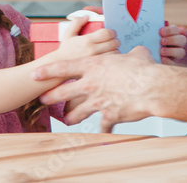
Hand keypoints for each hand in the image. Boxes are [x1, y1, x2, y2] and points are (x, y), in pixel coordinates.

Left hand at [34, 46, 159, 132]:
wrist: (152, 88)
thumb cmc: (144, 69)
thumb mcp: (135, 55)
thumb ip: (130, 55)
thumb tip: (136, 53)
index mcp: (94, 66)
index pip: (63, 68)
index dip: (47, 71)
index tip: (35, 74)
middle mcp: (91, 84)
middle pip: (63, 92)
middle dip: (51, 97)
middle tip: (42, 100)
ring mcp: (98, 102)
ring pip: (77, 112)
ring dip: (71, 117)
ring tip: (66, 120)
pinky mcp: (109, 115)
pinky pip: (103, 125)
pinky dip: (103, 129)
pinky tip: (102, 134)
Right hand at [49, 16, 118, 61]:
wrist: (59, 66)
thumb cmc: (65, 50)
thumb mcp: (68, 34)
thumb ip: (77, 22)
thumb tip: (87, 16)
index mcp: (87, 40)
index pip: (107, 33)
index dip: (111, 32)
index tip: (110, 33)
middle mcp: (92, 50)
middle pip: (114, 42)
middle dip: (115, 40)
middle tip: (112, 40)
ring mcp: (96, 60)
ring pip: (115, 53)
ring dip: (115, 49)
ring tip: (111, 49)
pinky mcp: (98, 68)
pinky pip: (111, 62)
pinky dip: (113, 58)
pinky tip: (109, 57)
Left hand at [159, 24, 186, 65]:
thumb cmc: (176, 40)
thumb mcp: (174, 33)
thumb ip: (167, 29)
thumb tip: (163, 23)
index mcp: (181, 33)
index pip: (176, 30)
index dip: (169, 30)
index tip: (161, 32)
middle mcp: (183, 43)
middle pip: (181, 40)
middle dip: (171, 40)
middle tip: (162, 41)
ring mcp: (182, 54)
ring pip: (180, 52)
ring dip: (170, 51)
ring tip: (161, 51)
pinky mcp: (178, 63)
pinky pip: (174, 63)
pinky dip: (168, 61)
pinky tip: (162, 58)